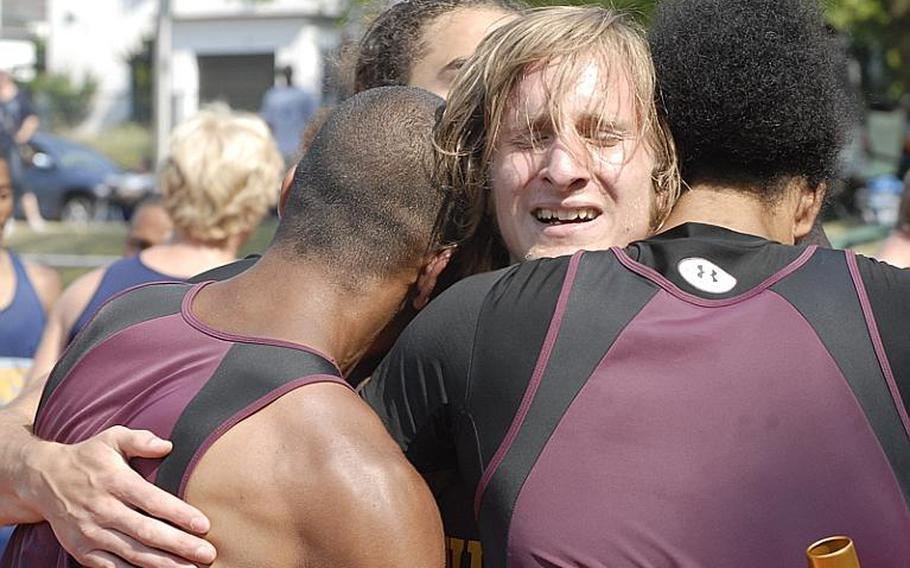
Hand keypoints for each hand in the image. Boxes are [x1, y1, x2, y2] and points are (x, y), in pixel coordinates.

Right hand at [27, 426, 215, 567]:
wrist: (42, 480)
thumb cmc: (88, 457)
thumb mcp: (112, 438)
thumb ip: (139, 440)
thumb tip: (167, 445)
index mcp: (115, 482)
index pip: (152, 501)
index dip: (179, 514)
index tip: (204, 525)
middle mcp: (103, 510)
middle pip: (147, 532)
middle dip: (179, 545)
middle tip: (207, 554)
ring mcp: (91, 533)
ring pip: (133, 553)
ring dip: (163, 564)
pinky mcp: (81, 550)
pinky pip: (111, 567)